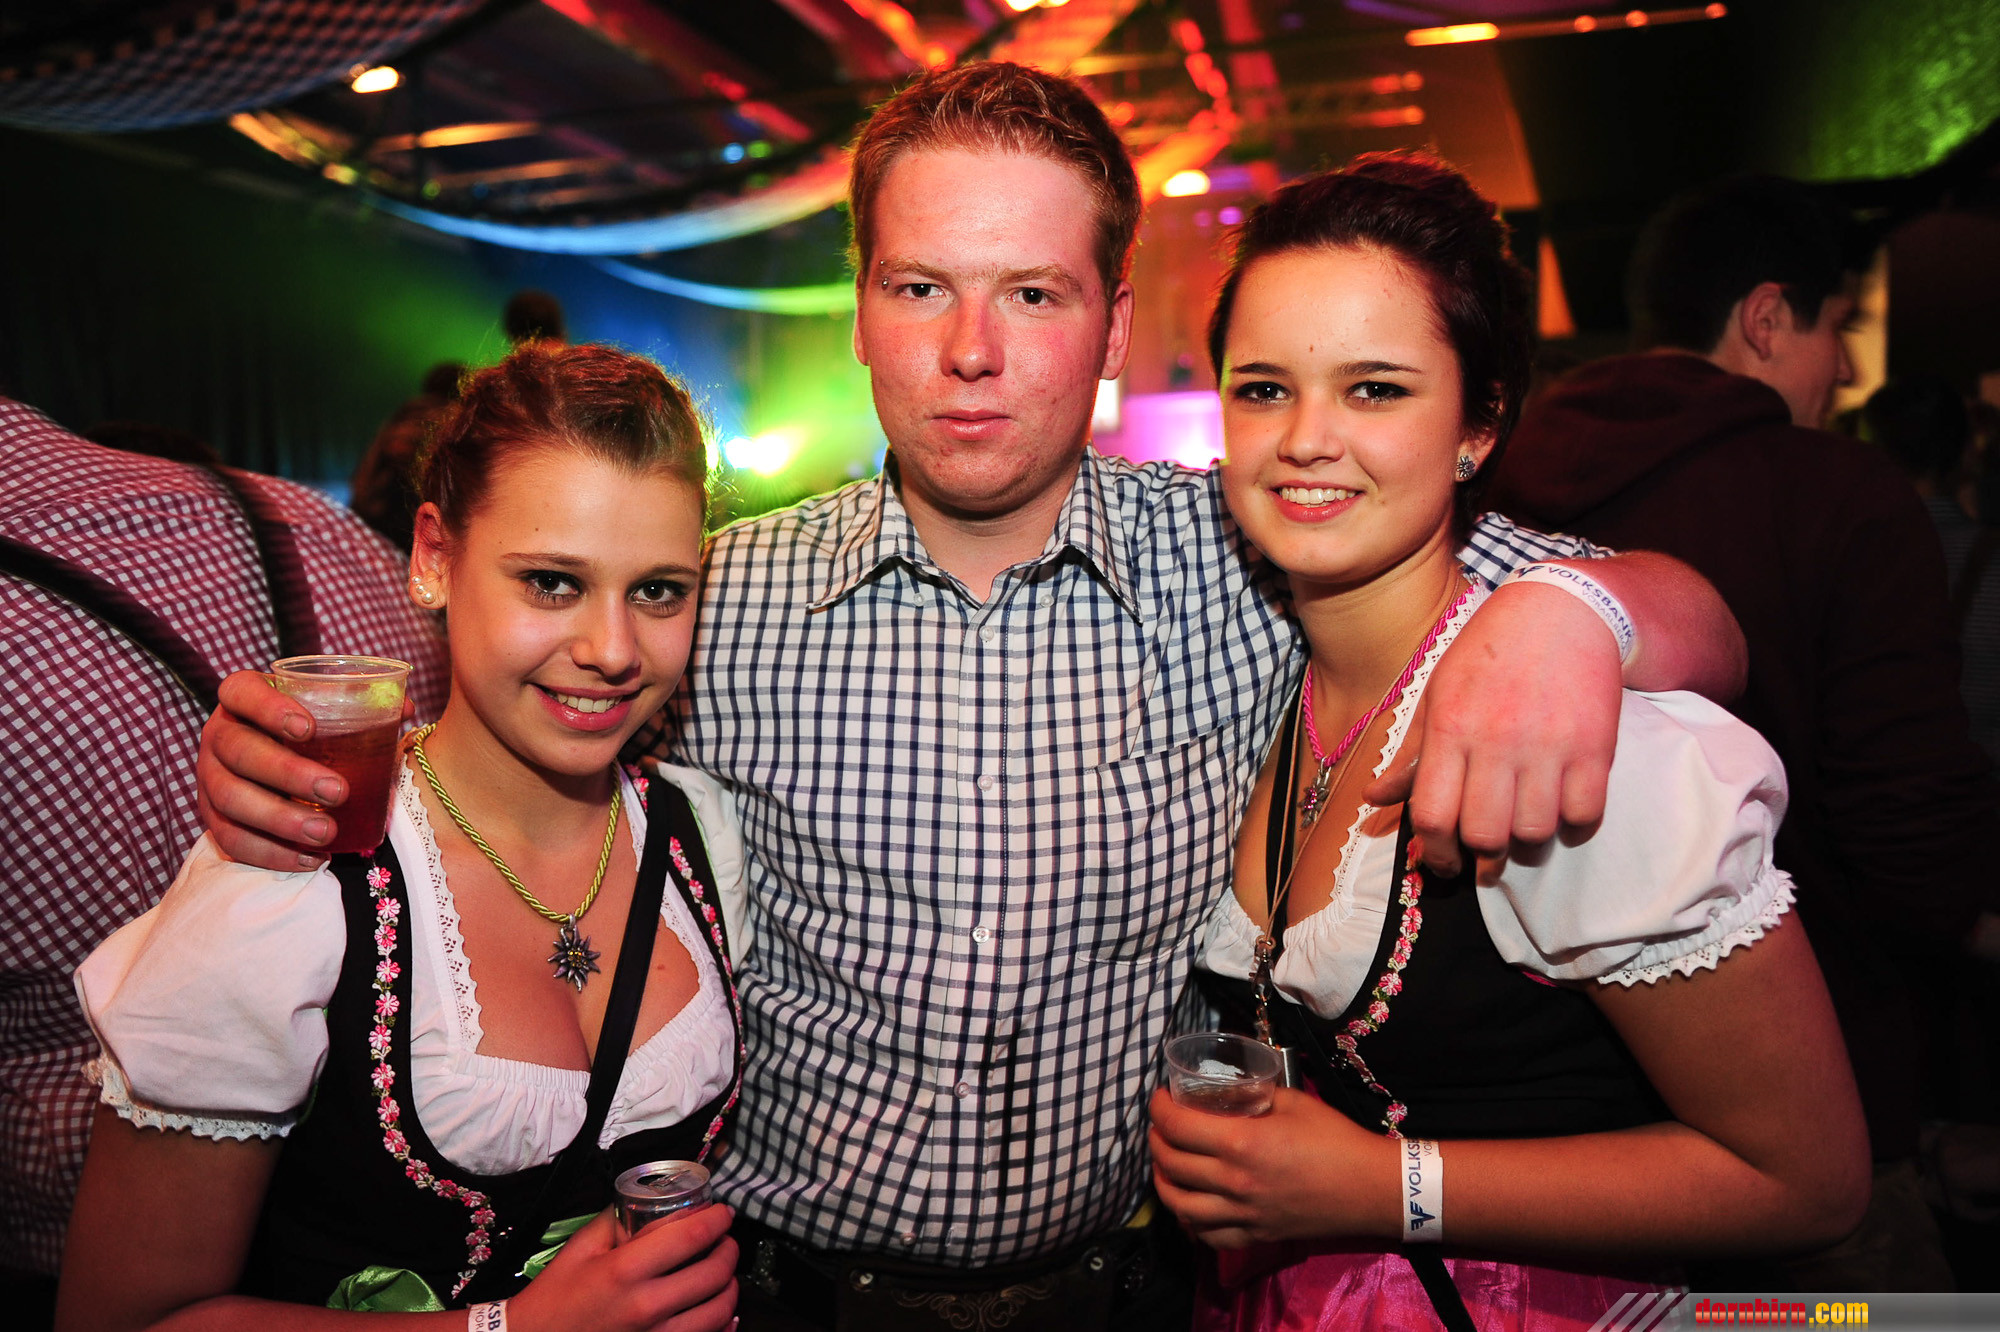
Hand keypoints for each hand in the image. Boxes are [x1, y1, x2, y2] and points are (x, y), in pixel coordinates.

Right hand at [195, 669, 412, 870]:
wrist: (276, 767)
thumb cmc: (312, 731)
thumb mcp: (330, 711)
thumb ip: (364, 705)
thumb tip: (406, 708)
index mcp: (241, 698)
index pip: (241, 692)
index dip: (269, 708)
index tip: (309, 728)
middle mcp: (218, 735)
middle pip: (239, 751)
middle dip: (288, 774)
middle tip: (339, 791)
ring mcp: (209, 778)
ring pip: (231, 799)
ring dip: (281, 820)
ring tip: (326, 833)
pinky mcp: (213, 818)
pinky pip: (230, 840)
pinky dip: (271, 853)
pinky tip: (309, 858)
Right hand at [510, 1205, 737, 1331]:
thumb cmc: (557, 1295)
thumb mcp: (582, 1247)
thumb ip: (619, 1220)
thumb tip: (654, 1200)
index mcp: (625, 1271)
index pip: (690, 1237)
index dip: (716, 1220)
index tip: (723, 1212)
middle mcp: (646, 1306)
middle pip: (714, 1273)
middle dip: (729, 1249)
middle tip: (725, 1239)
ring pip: (719, 1310)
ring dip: (730, 1285)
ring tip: (724, 1272)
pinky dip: (723, 1323)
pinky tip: (722, 1310)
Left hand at [1148, 1087, 1395, 1249]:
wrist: (1370, 1188)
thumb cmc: (1335, 1139)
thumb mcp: (1292, 1102)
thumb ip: (1254, 1096)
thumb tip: (1228, 1089)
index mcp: (1241, 1143)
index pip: (1177, 1126)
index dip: (1159, 1108)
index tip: (1160, 1098)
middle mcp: (1234, 1182)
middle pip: (1171, 1164)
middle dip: (1156, 1140)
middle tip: (1161, 1126)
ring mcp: (1243, 1214)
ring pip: (1180, 1206)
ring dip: (1163, 1183)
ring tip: (1166, 1164)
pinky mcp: (1255, 1236)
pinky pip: (1208, 1236)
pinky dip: (1189, 1221)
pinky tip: (1189, 1204)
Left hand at [1365, 580, 1619, 874]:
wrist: (1563, 609)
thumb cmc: (1490, 654)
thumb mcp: (1439, 693)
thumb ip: (1412, 754)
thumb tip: (1373, 799)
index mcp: (1451, 727)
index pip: (1433, 814)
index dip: (1435, 852)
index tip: (1444, 863)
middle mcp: (1498, 740)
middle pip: (1485, 834)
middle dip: (1481, 859)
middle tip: (1483, 859)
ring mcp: (1550, 746)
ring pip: (1534, 833)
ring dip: (1526, 845)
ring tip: (1522, 835)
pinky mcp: (1596, 748)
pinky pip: (1585, 815)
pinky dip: (1572, 827)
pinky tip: (1560, 814)